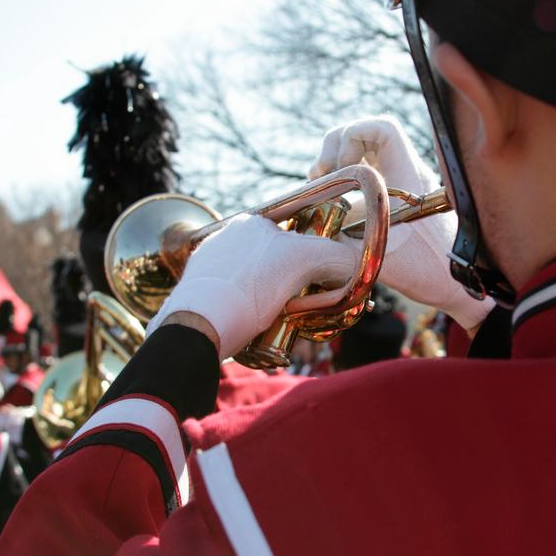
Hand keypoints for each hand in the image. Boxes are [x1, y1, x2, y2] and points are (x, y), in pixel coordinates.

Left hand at [145, 214, 357, 359]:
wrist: (198, 327)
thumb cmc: (251, 288)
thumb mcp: (306, 261)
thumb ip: (339, 256)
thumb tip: (357, 263)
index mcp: (252, 222)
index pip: (299, 234)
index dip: (318, 260)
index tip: (325, 283)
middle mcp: (229, 239)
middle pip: (282, 264)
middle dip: (300, 289)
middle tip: (309, 309)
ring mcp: (213, 268)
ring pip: (264, 287)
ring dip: (282, 308)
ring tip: (287, 326)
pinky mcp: (203, 296)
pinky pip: (243, 304)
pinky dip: (257, 319)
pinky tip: (262, 333)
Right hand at [310, 116, 494, 328]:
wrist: (461, 285)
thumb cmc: (432, 270)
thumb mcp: (382, 259)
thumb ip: (343, 247)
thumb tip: (308, 239)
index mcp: (408, 174)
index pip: (382, 128)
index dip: (352, 136)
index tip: (338, 168)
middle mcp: (404, 172)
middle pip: (365, 134)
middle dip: (335, 148)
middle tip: (321, 177)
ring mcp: (398, 184)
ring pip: (362, 152)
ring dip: (336, 164)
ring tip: (321, 188)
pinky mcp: (393, 199)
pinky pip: (364, 175)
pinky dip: (343, 182)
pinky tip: (333, 205)